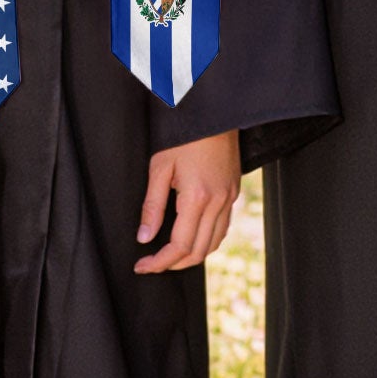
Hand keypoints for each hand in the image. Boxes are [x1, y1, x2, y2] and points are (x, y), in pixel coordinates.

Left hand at [134, 129, 241, 273]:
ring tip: (170, 255)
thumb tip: (144, 237)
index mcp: (197, 197)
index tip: (142, 266)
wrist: (214, 112)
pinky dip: (207, 240)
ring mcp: (229, 197)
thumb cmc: (185, 135)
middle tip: (152, 263)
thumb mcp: (160, 167)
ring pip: (214, 242)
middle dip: (174, 264)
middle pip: (198, 251)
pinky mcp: (234, 191)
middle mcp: (218, 201)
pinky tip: (192, 236)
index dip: (159, 262)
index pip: (179, 246)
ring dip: (192, 255)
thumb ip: (152, 206)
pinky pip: (223, 227)